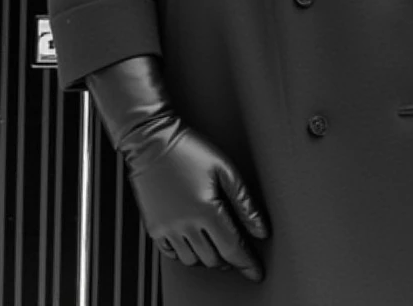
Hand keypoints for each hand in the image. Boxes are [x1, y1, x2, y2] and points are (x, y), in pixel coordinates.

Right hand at [127, 119, 268, 279]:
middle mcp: (185, 224)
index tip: (255, 271)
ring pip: (193, 261)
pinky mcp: (154, 227)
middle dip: (229, 259)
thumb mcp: (225, 169)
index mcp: (206, 210)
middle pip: (214, 259)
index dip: (247, 263)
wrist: (152, 141)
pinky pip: (172, 254)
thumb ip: (245, 203)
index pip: (233, 249)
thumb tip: (261, 229)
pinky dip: (186, 253)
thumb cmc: (189, 150)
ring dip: (208, 257)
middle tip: (236, 250)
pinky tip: (193, 239)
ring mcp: (167, 228)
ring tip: (215, 243)